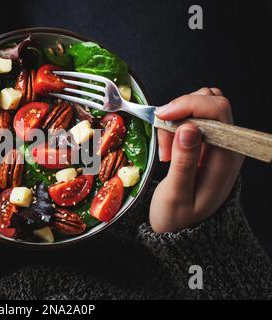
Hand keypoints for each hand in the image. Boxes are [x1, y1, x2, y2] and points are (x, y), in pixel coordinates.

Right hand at [150, 88, 243, 232]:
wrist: (182, 231)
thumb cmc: (178, 218)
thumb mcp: (177, 195)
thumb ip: (184, 162)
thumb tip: (189, 128)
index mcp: (226, 157)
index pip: (217, 110)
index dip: (188, 104)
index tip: (162, 116)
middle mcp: (228, 145)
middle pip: (210, 101)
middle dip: (180, 112)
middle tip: (163, 140)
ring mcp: (218, 143)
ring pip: (200, 107)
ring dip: (177, 118)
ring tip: (166, 149)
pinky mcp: (207, 142)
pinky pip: (192, 119)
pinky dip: (176, 124)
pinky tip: (169, 146)